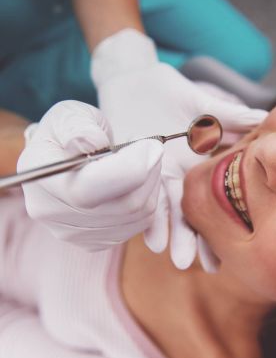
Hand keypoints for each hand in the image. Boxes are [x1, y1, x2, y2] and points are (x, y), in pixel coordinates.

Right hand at [17, 100, 163, 250]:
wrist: (64, 159)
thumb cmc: (70, 133)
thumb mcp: (70, 115)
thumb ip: (78, 126)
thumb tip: (93, 143)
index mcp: (40, 178)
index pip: (87, 190)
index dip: (129, 168)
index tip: (151, 145)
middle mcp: (51, 213)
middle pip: (123, 205)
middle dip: (149, 171)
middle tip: (152, 147)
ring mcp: (74, 233)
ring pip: (138, 215)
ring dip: (153, 184)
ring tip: (146, 160)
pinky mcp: (96, 242)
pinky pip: (141, 224)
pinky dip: (149, 199)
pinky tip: (140, 181)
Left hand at [92, 29, 267, 268]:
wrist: (132, 80)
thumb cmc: (169, 92)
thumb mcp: (205, 105)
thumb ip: (232, 117)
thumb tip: (266, 119)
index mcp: (195, 167)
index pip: (211, 203)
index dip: (219, 228)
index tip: (229, 255)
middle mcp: (174, 178)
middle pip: (186, 214)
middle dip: (192, 240)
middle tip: (201, 266)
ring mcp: (150, 175)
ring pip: (162, 210)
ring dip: (168, 234)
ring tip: (172, 257)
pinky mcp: (128, 168)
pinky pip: (137, 195)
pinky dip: (145, 216)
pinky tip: (152, 238)